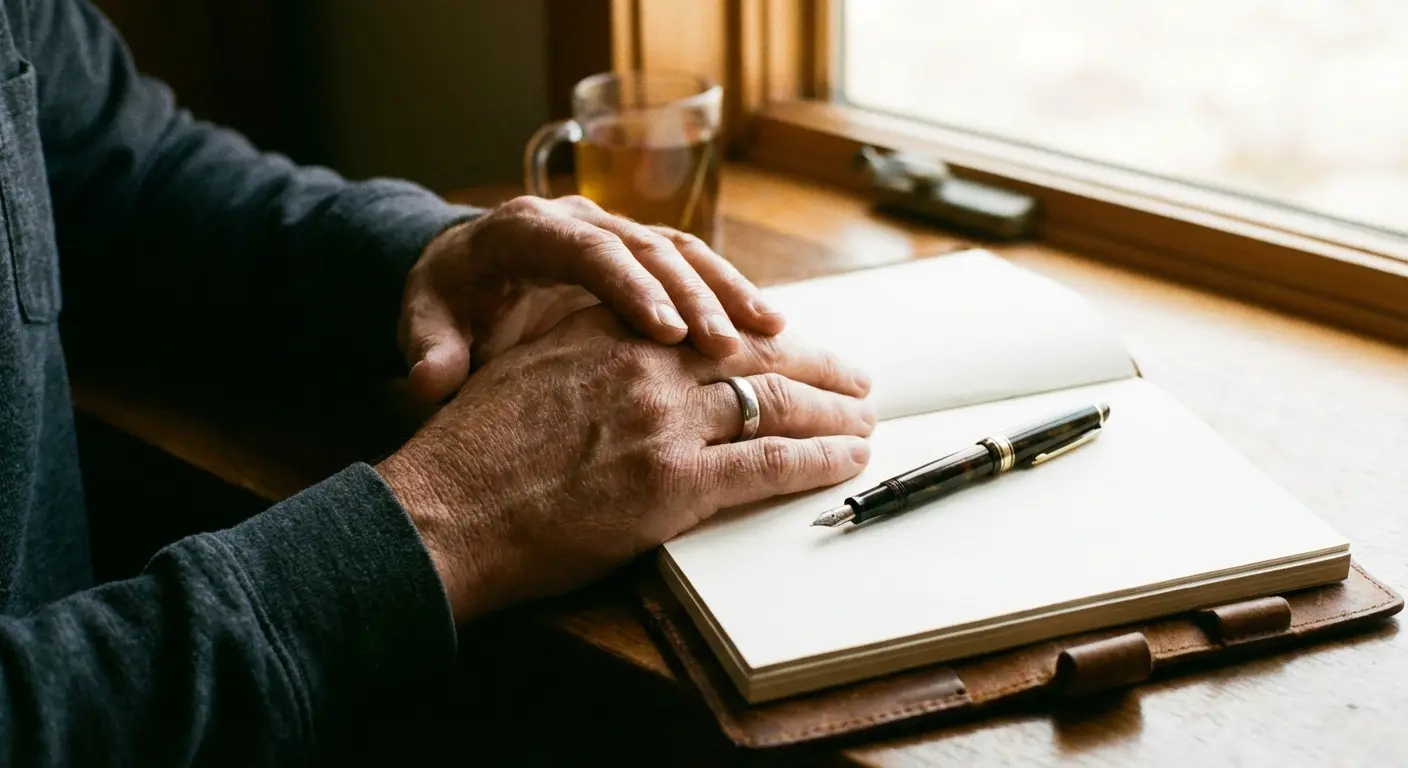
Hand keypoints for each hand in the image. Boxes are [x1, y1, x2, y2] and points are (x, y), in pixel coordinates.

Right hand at [376, 306, 874, 622]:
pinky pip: (772, 463)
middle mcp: (647, 364)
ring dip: (834, 412)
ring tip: (865, 418)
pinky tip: (849, 458)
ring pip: (779, 403)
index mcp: (611, 332)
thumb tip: (619, 366)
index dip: (761, 335)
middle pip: (758, 355)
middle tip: (855, 377)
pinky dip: (821, 460)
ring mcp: (666, 422)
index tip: (789, 342)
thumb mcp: (524, 374)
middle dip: (817, 365)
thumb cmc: (470, 455)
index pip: (709, 325)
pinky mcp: (676, 482)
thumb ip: (582, 356)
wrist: (444, 511)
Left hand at [398, 195, 784, 402]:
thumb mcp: (427, 320)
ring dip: (727, 289)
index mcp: (528, 230)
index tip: (666, 332)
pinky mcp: (640, 254)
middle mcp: (581, 220)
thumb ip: (431, 347)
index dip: (630, 287)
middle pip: (648, 247)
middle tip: (728, 344)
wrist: (463, 270)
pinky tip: (768, 329)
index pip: (588, 252)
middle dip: (693, 293)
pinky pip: (692, 267)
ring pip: (682, 251)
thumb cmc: (449, 298)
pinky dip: (729, 293)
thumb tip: (430, 378)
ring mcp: (616, 232)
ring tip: (772, 331)